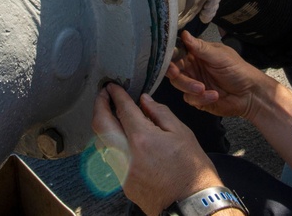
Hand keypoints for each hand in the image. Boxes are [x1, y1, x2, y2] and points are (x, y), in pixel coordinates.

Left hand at [91, 84, 222, 215]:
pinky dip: (111, 142)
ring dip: (102, 124)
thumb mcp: (182, 133)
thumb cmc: (192, 171)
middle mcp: (126, 155)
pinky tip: (120, 136)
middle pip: (100, 124)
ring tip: (109, 112)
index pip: (122, 109)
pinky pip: (111, 158)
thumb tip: (144, 101)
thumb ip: (160, 113)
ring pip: (101, 142)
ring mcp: (122, 171)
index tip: (113, 87)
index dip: (116, 94)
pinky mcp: (123, 183)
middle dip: (99, 105)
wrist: (192, 205)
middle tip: (103, 94)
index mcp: (142, 138)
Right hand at [166, 30, 269, 120]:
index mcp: (196, 54)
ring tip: (203, 88)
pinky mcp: (198, 100)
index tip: (169, 59)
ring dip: (189, 87)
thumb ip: (200, 48)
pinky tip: (214, 96)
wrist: (251, 94)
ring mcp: (194, 84)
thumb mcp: (220, 56)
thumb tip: (184, 33)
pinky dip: (201, 98)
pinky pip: (190, 99)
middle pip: (174, 70)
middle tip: (177, 73)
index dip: (170, 56)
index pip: (177, 53)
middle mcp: (192, 68)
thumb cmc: (238, 70)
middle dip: (175, 73)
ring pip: (179, 85)